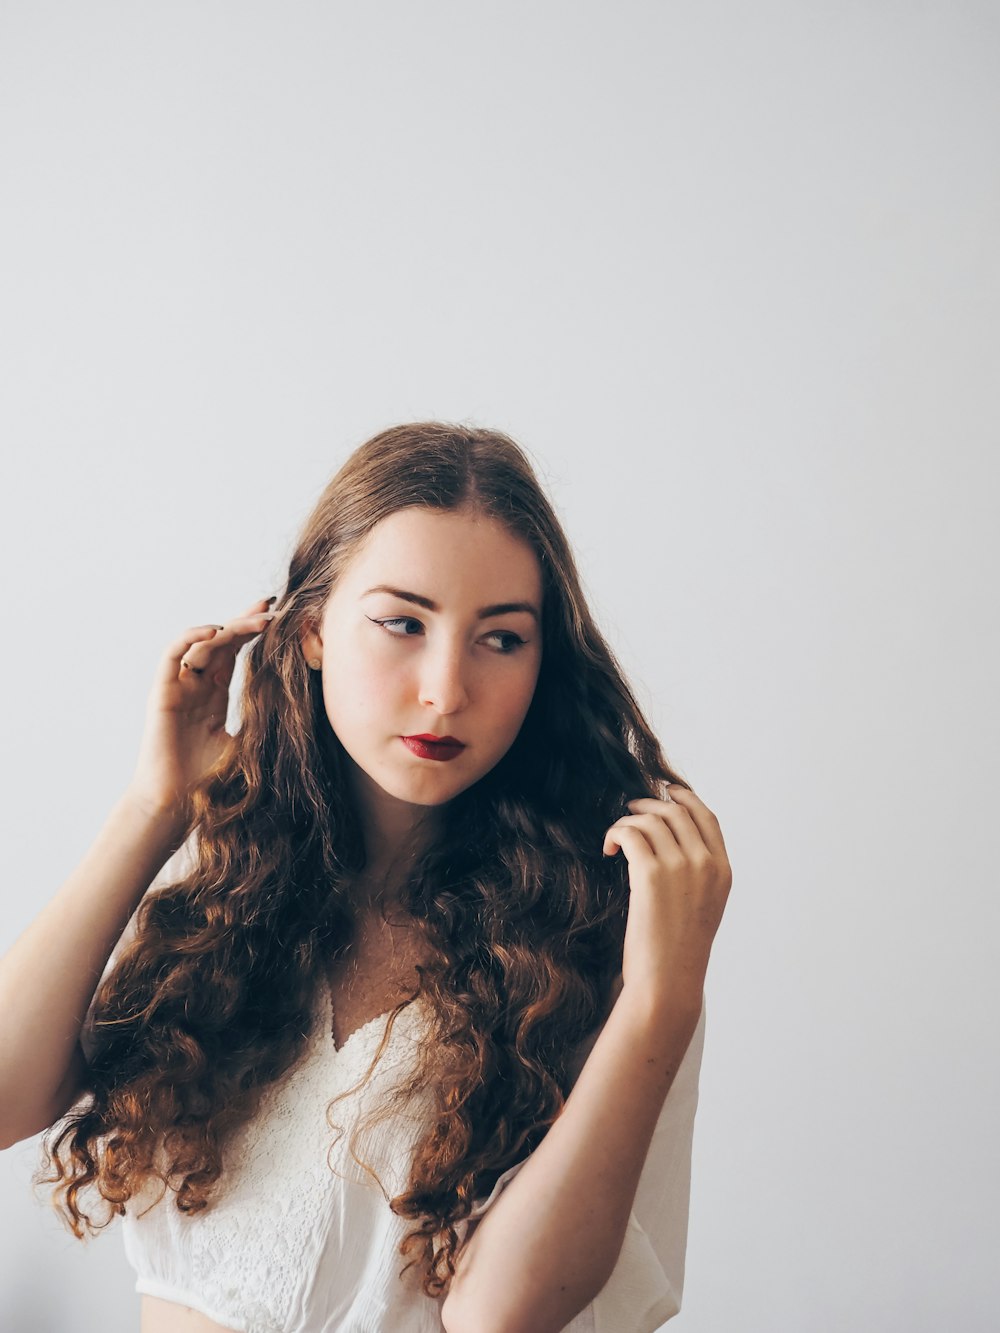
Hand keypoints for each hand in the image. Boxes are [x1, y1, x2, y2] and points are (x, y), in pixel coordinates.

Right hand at [126, 596, 277, 819]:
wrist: (178, 802)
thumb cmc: (211, 780)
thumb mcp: (249, 742)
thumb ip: (263, 720)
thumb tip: (299, 707)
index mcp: (216, 694)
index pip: (235, 652)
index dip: (253, 631)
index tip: (279, 614)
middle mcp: (197, 685)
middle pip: (221, 641)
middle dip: (246, 620)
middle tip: (272, 606)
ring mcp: (179, 687)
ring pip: (202, 643)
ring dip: (229, 628)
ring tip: (258, 622)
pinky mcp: (162, 692)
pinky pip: (173, 655)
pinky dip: (192, 638)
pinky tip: (216, 632)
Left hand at [603, 787, 731, 1009]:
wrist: (668, 982)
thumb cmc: (678, 951)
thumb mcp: (703, 907)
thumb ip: (696, 875)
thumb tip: (669, 844)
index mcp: (723, 871)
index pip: (706, 817)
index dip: (684, 798)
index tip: (666, 792)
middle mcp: (706, 864)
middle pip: (677, 811)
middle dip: (650, 805)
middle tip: (630, 811)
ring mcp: (680, 867)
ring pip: (651, 819)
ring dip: (628, 821)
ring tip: (616, 837)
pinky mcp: (650, 875)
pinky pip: (630, 834)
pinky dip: (616, 833)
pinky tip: (609, 849)